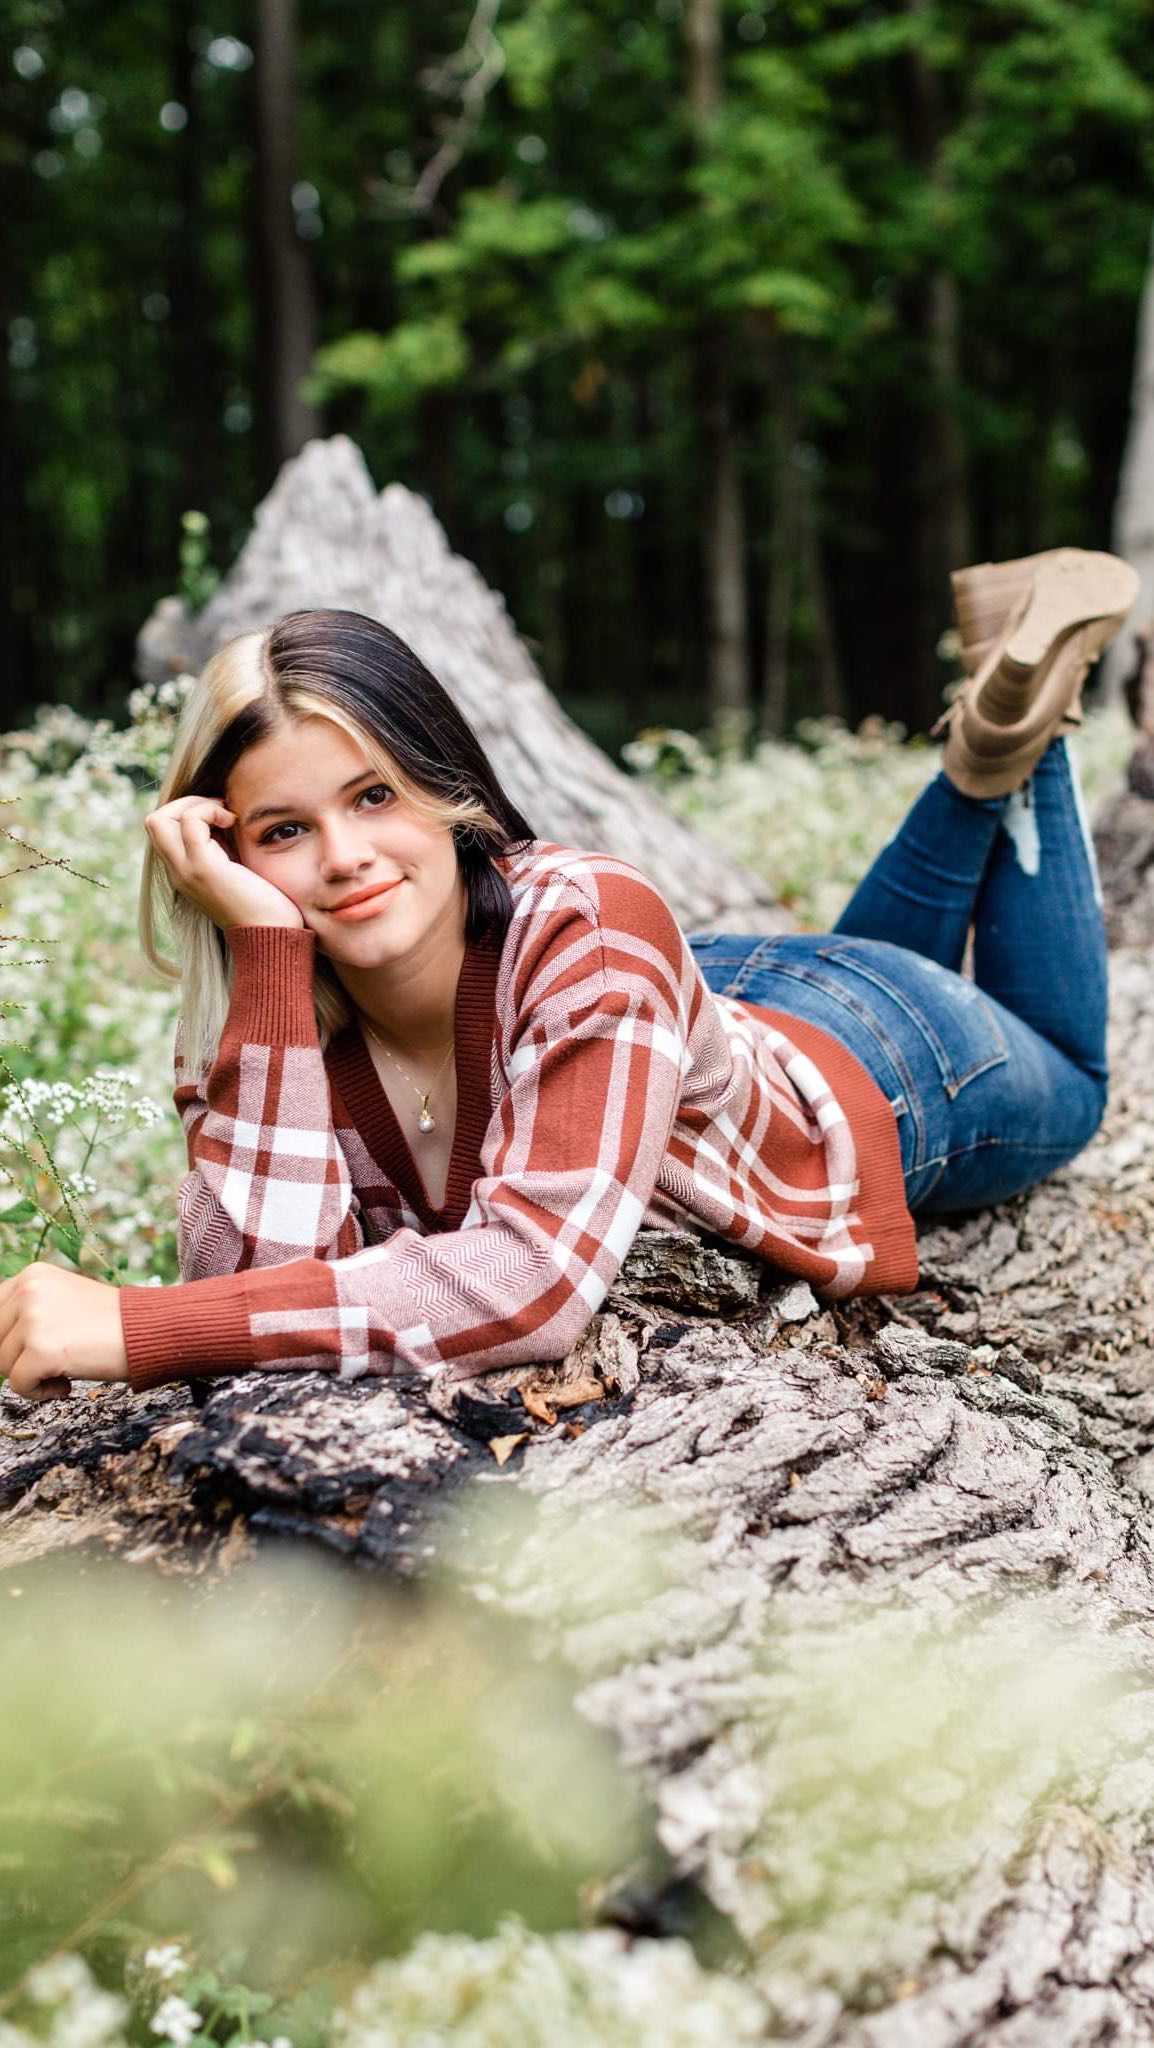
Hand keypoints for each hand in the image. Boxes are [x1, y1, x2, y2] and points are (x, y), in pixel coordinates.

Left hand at [0, 1264, 128, 1403]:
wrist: (151, 1330)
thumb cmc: (112, 1324)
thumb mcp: (63, 1301)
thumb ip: (29, 1312)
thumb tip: (0, 1345)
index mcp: (32, 1275)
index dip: (8, 1339)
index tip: (32, 1350)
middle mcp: (28, 1291)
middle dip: (17, 1360)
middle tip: (52, 1362)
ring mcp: (33, 1319)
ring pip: (3, 1365)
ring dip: (30, 1377)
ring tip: (64, 1371)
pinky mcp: (40, 1350)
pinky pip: (18, 1386)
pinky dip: (40, 1393)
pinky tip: (66, 1384)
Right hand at [144, 795, 304, 931]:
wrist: (272, 936)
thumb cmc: (265, 905)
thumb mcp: (235, 868)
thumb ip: (222, 847)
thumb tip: (223, 816)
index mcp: (185, 873)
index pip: (164, 832)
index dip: (187, 813)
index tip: (221, 817)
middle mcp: (179, 873)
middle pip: (153, 822)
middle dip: (184, 804)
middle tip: (219, 810)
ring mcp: (186, 871)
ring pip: (160, 819)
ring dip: (195, 805)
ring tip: (225, 815)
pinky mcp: (203, 868)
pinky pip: (191, 822)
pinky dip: (209, 810)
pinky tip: (232, 820)